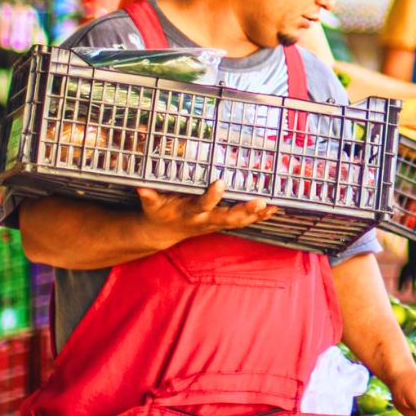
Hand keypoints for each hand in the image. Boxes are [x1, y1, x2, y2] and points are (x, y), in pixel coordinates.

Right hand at [137, 182, 279, 246]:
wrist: (162, 233)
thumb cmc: (158, 213)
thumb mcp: (150, 206)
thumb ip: (149, 197)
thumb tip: (141, 187)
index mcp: (189, 214)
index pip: (201, 205)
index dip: (211, 196)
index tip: (220, 182)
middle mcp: (205, 221)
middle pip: (227, 218)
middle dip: (244, 211)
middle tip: (260, 201)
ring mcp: (215, 224)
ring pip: (239, 222)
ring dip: (256, 215)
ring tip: (273, 206)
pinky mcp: (222, 224)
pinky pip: (243, 222)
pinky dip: (258, 217)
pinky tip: (274, 210)